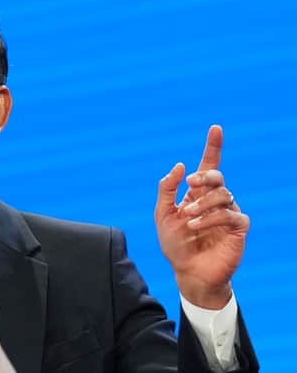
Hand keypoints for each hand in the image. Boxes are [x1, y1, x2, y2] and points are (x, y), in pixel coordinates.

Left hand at [155, 125, 249, 308]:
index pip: (208, 165)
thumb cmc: (175, 243)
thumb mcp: (162, 214)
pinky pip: (231, 215)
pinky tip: (197, 226)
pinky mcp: (238, 229)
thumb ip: (167, 189)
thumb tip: (180, 165)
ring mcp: (228, 213)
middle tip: (191, 183)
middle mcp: (214, 200)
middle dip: (205, 176)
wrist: (187, 271)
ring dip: (203, 204)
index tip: (215, 128)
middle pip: (217, 176)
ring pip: (223, 195)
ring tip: (188, 218)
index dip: (213, 147)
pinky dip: (211, 218)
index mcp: (197, 193)